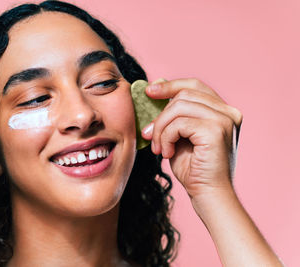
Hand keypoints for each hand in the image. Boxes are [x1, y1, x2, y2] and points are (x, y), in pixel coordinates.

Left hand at [142, 78, 242, 197]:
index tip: (149, 91)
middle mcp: (228, 112)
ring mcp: (224, 120)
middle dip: (160, 115)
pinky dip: (166, 137)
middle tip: (149, 135)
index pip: (194, 86)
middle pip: (184, 94)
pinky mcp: (216, 131)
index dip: (170, 86)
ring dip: (161, 128)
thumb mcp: (180, 135)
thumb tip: (158, 86)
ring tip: (158, 148)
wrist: (208, 195)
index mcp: (223, 111)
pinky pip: (179, 123)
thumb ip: (174, 113)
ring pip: (178, 107)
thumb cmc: (194, 168)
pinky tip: (167, 153)